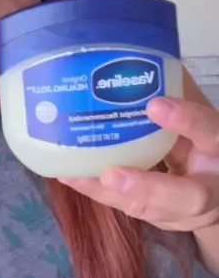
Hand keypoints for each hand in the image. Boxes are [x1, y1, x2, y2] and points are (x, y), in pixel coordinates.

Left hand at [58, 78, 218, 233]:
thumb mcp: (199, 117)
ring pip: (153, 210)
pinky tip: (72, 177)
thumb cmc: (204, 139)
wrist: (218, 183)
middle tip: (112, 174)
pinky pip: (131, 208)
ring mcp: (188, 211)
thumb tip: (137, 58)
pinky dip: (100, 193)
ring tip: (78, 176)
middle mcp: (211, 186)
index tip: (155, 104)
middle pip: (189, 196)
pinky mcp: (165, 219)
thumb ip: (178, 97)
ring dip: (111, 193)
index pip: (210, 133)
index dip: (186, 120)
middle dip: (148, 186)